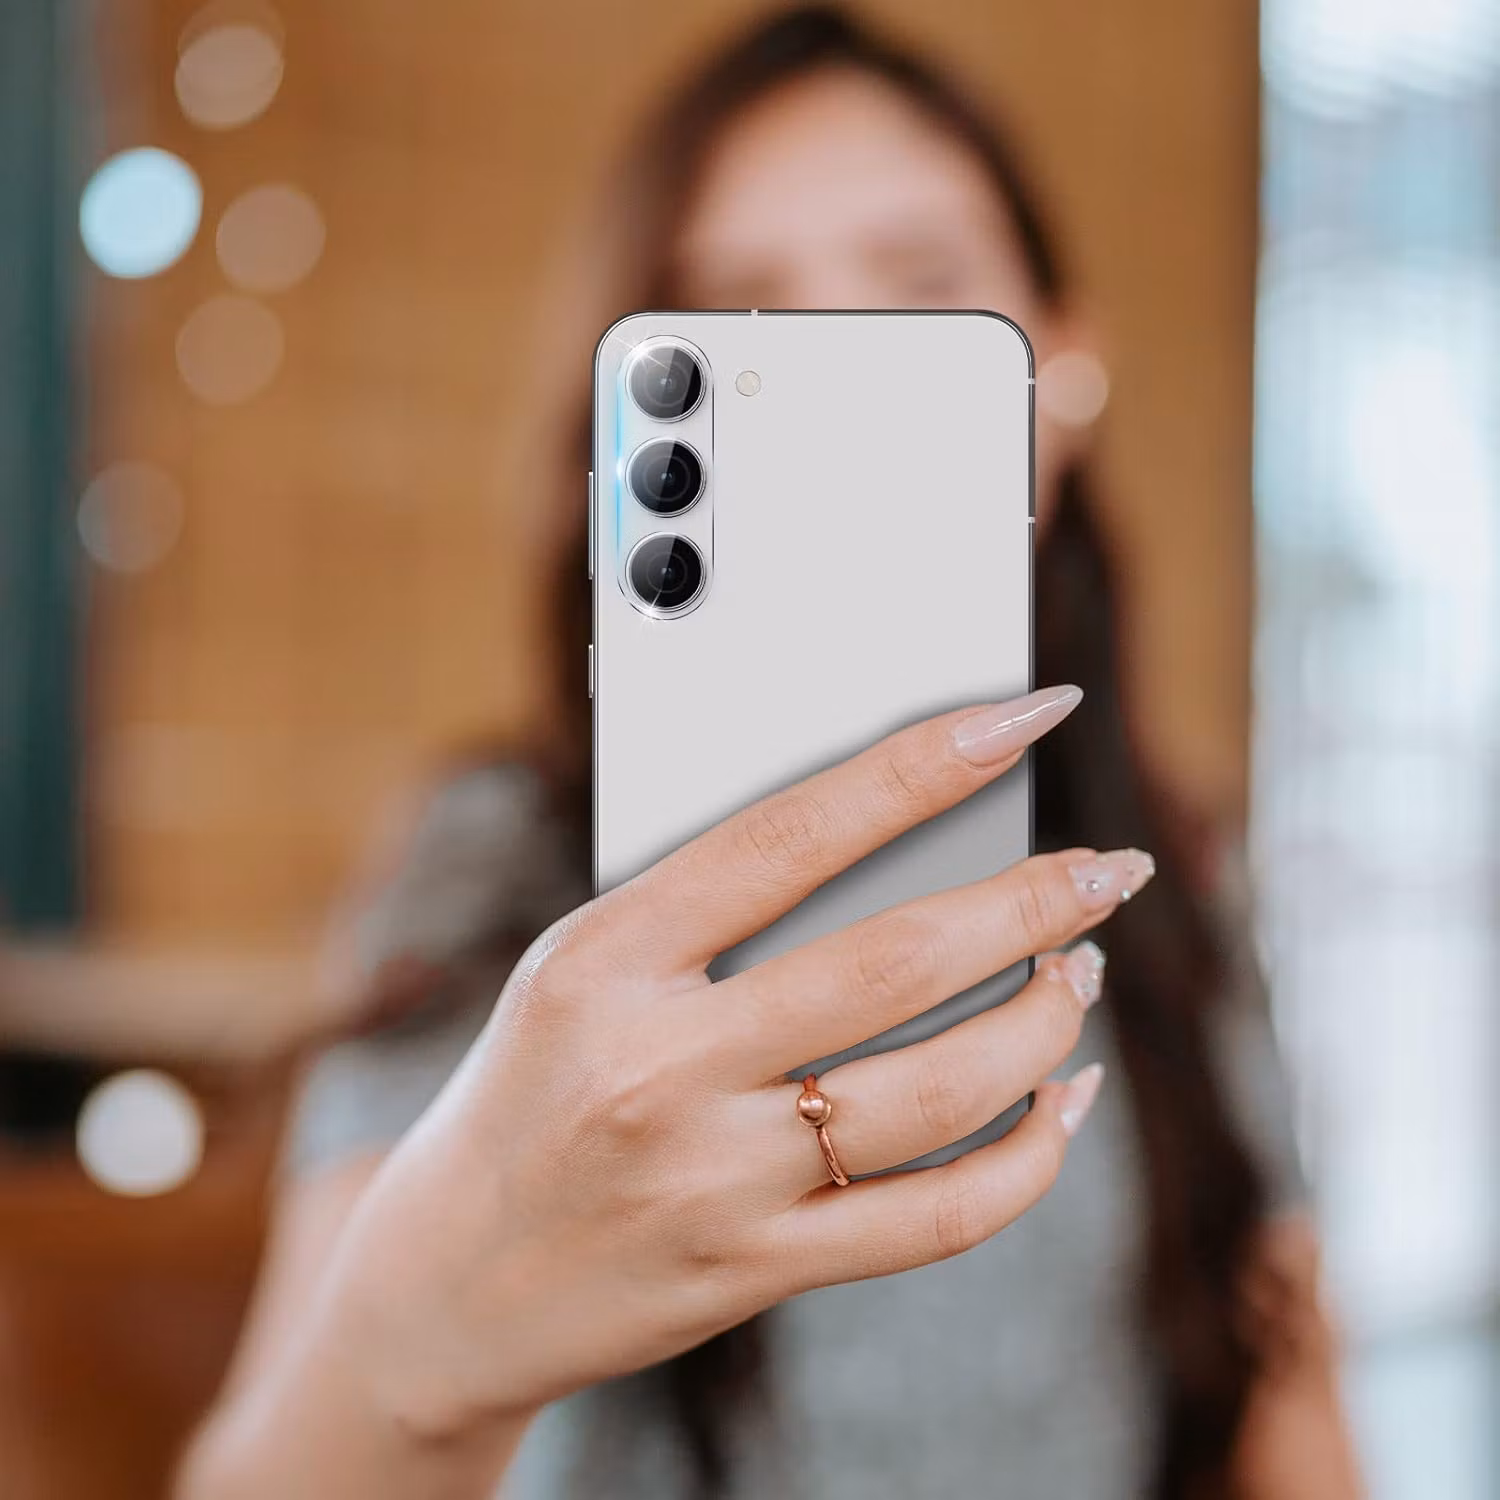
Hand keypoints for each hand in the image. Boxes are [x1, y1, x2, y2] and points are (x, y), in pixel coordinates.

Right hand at [316, 684, 1151, 1439]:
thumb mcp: (580, 966)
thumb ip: (709, 910)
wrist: (452, 1277)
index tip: (1020, 717)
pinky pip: (936, 1217)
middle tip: (1108, 871)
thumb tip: (893, 842)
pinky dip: (1029, 1158)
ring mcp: (714, 1178)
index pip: (791, 833)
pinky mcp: (756, 1268)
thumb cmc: (530, 1085)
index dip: (921, 765)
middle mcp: (661, 1067)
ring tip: (1077, 973)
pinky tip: (1061, 1105)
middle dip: (1035, 902)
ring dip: (1044, 1021)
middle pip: (896, 962)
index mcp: (607, 960)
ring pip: (940, 1090)